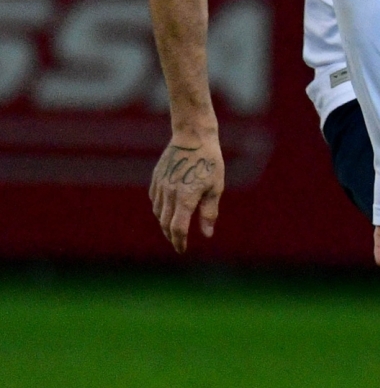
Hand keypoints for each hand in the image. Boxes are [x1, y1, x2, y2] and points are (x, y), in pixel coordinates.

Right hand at [150, 135, 224, 252]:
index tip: (182, 250)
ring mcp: (160, 185)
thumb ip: (209, 212)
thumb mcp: (216, 188)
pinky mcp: (156, 178)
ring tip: (173, 230)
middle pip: (166, 223)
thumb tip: (206, 234)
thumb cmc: (210, 162)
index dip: (180, 242)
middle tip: (178, 243)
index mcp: (186, 198)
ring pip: (158, 212)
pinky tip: (166, 211)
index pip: (178, 228)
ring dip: (164, 224)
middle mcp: (169, 194)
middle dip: (171, 236)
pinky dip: (160, 209)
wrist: (193, 137)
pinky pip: (155, 199)